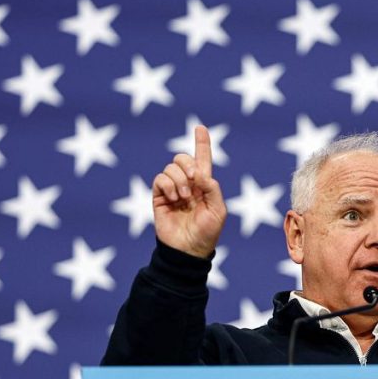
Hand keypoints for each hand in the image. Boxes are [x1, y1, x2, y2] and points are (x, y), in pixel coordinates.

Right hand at [152, 125, 226, 258]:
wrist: (188, 250)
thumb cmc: (207, 232)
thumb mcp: (218, 210)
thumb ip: (213, 188)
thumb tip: (200, 173)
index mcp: (204, 185)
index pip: (202, 159)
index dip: (202, 143)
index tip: (200, 127)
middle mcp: (188, 184)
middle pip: (183, 158)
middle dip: (189, 165)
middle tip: (195, 180)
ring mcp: (172, 189)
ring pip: (171, 167)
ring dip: (180, 180)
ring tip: (184, 198)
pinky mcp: (159, 196)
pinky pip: (160, 178)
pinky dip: (168, 184)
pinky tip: (173, 198)